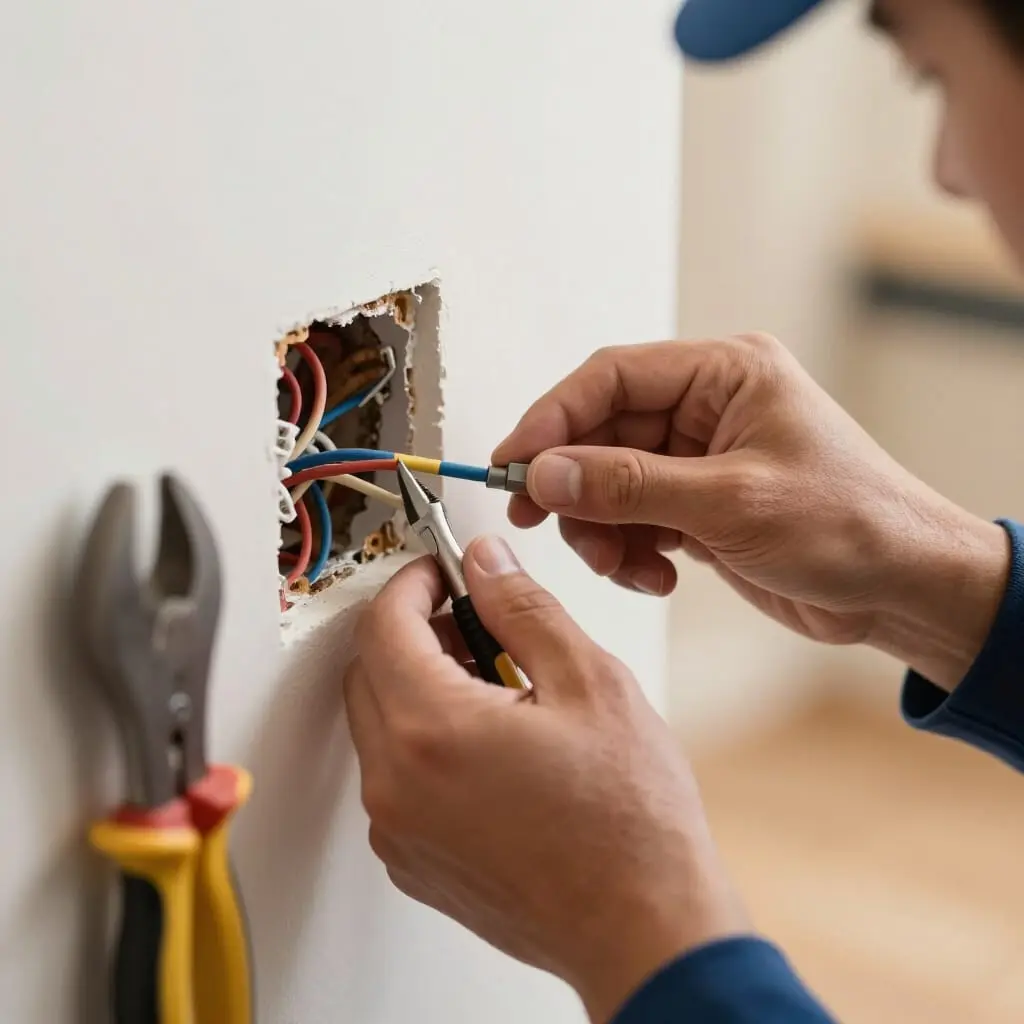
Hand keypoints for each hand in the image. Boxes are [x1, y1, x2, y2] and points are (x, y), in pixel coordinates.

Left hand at [345, 540, 747, 1022]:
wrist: (645, 928)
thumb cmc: (630, 823)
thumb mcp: (589, 683)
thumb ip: (524, 609)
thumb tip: (487, 564)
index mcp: (431, 730)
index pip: (383, 625)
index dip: (412, 583)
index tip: (441, 572)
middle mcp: (396, 784)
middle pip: (369, 672)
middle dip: (411, 631)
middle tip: (471, 621)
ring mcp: (398, 831)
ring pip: (379, 724)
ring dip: (418, 686)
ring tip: (495, 684)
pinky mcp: (412, 861)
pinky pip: (394, 777)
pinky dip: (423, 741)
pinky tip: (489, 741)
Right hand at [492, 334, 1008, 689]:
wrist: (904, 588)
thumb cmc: (850, 525)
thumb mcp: (729, 502)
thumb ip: (629, 485)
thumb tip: (546, 474)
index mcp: (724, 374)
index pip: (611, 377)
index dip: (552, 417)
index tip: (513, 462)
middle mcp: (706, 409)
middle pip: (602, 433)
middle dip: (574, 486)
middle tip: (541, 522)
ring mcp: (699, 460)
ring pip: (609, 483)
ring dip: (601, 529)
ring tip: (622, 566)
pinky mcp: (698, 507)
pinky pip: (634, 519)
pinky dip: (629, 551)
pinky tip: (656, 576)